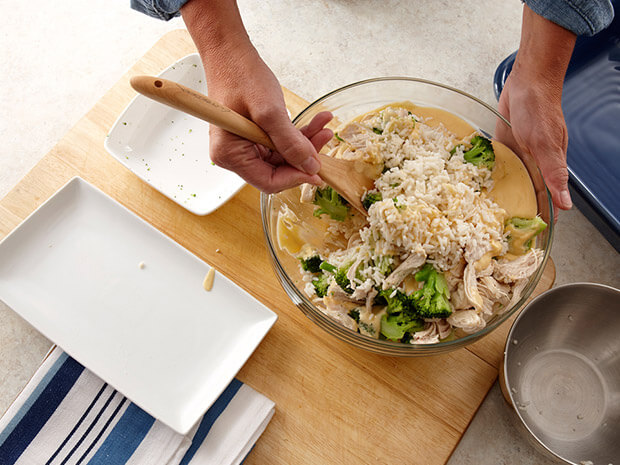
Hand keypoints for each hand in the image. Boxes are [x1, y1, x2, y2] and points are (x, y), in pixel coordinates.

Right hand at [204, 48, 331, 192]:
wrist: (230, 53)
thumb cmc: (239, 76)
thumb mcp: (269, 112)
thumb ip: (290, 143)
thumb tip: (309, 166)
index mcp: (230, 155)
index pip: (268, 182)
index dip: (295, 178)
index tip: (318, 170)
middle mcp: (234, 155)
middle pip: (277, 170)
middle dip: (304, 156)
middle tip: (325, 138)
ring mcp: (244, 146)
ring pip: (282, 157)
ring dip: (305, 143)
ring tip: (324, 126)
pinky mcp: (253, 137)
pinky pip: (280, 144)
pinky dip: (297, 134)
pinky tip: (315, 122)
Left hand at [495, 4, 576, 217]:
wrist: (526, 81)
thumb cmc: (540, 111)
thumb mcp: (547, 145)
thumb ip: (554, 175)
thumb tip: (567, 205)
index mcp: (548, 169)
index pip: (546, 201)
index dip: (539, 219)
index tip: (527, 240)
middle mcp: (533, 165)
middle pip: (525, 195)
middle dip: (515, 212)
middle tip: (498, 234)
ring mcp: (518, 156)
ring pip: (510, 182)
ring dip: (502, 196)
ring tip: (485, 217)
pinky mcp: (504, 146)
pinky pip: (497, 166)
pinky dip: (490, 177)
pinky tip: (478, 189)